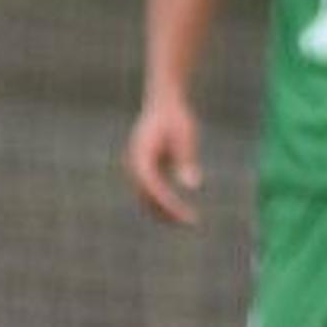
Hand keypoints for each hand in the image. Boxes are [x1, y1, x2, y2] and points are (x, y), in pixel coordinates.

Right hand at [125, 99, 201, 225]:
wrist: (165, 104)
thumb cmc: (177, 119)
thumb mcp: (186, 138)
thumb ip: (186, 161)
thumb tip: (192, 185)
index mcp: (140, 156)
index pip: (152, 187)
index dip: (168, 204)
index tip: (186, 215)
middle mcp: (133, 164)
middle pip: (146, 196)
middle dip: (167, 212)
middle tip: (191, 222)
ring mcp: (136, 167)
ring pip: (146, 197)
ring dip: (164, 211)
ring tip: (188, 221)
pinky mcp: (144, 169)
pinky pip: (151, 191)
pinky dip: (164, 202)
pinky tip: (180, 212)